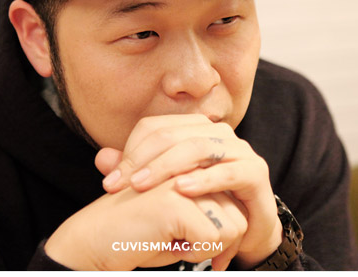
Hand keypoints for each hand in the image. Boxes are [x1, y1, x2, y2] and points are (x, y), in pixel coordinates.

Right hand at [44, 178, 247, 269]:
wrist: (95, 241)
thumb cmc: (139, 233)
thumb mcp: (182, 218)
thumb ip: (211, 207)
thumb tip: (246, 221)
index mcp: (191, 163)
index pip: (235, 201)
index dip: (225, 231)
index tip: (202, 244)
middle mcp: (190, 165)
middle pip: (239, 214)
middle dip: (221, 243)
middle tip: (184, 246)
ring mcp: (182, 178)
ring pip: (232, 226)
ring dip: (205, 247)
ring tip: (171, 239)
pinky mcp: (175, 199)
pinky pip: (213, 238)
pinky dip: (194, 253)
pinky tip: (165, 243)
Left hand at [96, 114, 282, 268]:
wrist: (245, 230)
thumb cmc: (202, 204)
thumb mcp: (164, 188)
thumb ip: (136, 171)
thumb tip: (101, 158)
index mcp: (194, 129)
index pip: (156, 128)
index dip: (131, 151)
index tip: (111, 181)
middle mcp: (217, 133)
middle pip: (174, 134)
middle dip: (144, 160)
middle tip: (123, 185)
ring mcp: (239, 150)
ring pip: (199, 147)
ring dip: (168, 166)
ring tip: (143, 185)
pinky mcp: (256, 172)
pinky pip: (228, 171)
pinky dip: (204, 180)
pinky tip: (181, 189)